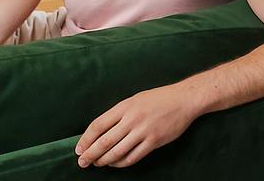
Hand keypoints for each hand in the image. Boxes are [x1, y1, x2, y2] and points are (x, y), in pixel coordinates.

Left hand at [75, 84, 200, 167]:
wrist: (184, 99)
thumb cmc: (159, 98)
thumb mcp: (135, 99)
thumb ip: (120, 113)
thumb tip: (101, 131)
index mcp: (125, 106)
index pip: (98, 125)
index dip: (86, 139)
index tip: (79, 148)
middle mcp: (132, 119)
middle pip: (104, 141)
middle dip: (91, 154)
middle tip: (82, 162)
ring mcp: (143, 131)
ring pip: (117, 152)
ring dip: (104, 160)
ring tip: (98, 164)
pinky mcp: (154, 141)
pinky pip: (133, 157)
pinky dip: (121, 163)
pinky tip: (116, 163)